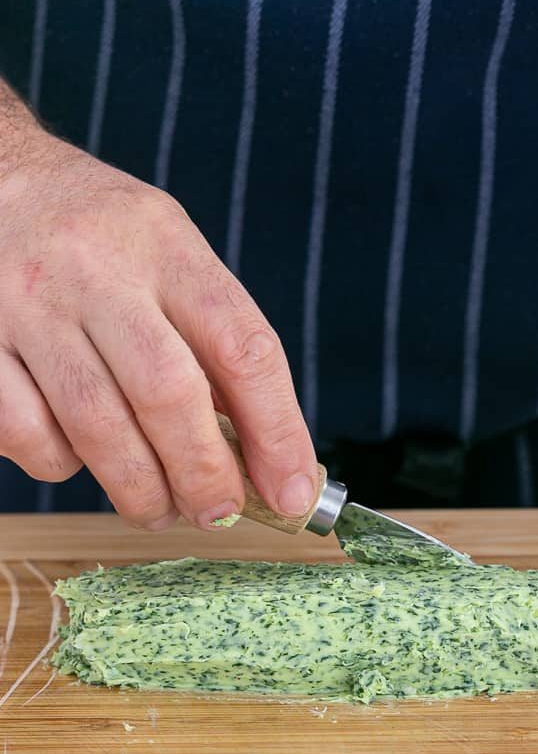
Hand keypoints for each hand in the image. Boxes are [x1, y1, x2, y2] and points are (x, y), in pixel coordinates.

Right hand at [0, 122, 316, 529]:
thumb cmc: (104, 239)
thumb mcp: (172, 258)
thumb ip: (212, 342)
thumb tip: (259, 456)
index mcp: (167, 247)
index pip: (242, 347)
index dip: (277, 432)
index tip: (292, 492)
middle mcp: (97, 270)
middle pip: (167, 393)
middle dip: (203, 474)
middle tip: (218, 514)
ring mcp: (29, 305)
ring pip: (96, 425)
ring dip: (140, 489)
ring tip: (160, 510)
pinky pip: (28, 433)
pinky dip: (62, 465)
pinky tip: (79, 458)